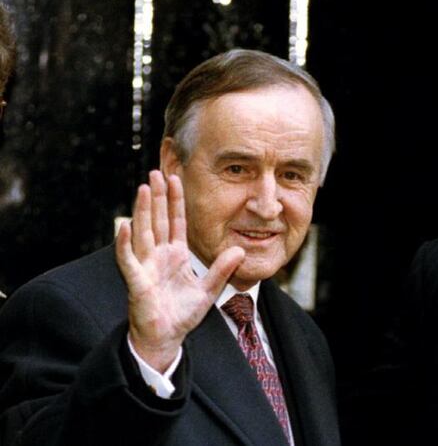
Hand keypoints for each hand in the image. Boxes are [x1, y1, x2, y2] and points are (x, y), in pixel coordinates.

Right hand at [116, 170, 244, 371]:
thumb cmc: (183, 314)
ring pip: (143, 233)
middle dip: (157, 197)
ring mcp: (146, 266)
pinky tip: (124, 226)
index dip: (175, 201)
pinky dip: (125, 243)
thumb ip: (222, 269)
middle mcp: (158, 256)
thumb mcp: (209, 290)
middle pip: (157, 220)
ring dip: (142, 211)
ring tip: (143, 188)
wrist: (167, 337)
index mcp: (176, 255)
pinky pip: (128, 259)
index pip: (175, 222)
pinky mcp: (137, 281)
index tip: (175, 179)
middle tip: (156, 172)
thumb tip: (240, 249)